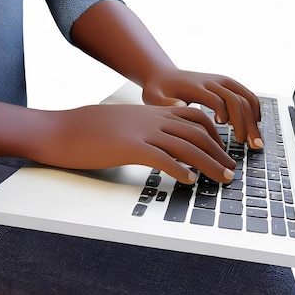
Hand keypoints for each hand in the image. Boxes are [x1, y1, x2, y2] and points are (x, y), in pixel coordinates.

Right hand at [33, 104, 236, 183]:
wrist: (63, 129)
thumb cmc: (91, 130)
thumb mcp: (125, 124)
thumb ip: (146, 130)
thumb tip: (161, 146)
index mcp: (153, 113)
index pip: (196, 118)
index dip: (215, 136)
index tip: (222, 152)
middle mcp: (153, 119)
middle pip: (198, 133)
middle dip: (219, 153)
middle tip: (230, 171)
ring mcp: (142, 131)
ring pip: (186, 146)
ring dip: (209, 164)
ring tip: (222, 179)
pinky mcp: (130, 147)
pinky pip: (162, 157)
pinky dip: (180, 169)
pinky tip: (189, 181)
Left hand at [141, 68, 262, 148]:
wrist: (164, 75)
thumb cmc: (158, 90)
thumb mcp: (154, 97)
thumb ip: (165, 104)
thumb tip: (180, 108)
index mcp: (196, 86)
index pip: (216, 99)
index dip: (223, 113)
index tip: (224, 127)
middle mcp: (212, 81)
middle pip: (236, 99)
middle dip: (245, 123)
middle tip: (250, 145)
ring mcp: (222, 81)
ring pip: (246, 97)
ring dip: (253, 120)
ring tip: (256, 142)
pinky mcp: (227, 83)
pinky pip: (247, 94)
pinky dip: (255, 110)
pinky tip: (255, 126)